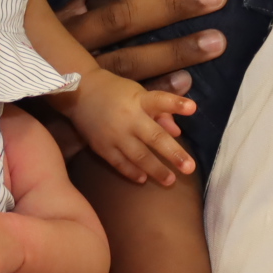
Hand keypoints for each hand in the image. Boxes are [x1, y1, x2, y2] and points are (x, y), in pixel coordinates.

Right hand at [56, 0, 228, 92]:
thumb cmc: (25, 27)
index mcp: (57, 3)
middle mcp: (67, 35)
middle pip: (122, 18)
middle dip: (170, 6)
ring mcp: (74, 70)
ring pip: (129, 61)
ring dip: (174, 52)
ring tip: (217, 41)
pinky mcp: (82, 101)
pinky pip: (123, 97)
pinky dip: (156, 89)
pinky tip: (187, 81)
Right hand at [66, 68, 194, 186]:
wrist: (79, 93)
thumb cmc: (115, 92)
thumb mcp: (138, 94)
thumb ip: (159, 112)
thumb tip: (177, 133)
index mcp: (138, 100)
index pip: (160, 101)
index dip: (176, 104)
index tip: (193, 108)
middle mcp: (128, 118)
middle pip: (154, 136)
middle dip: (173, 153)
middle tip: (189, 167)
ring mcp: (114, 134)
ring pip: (138, 155)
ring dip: (156, 169)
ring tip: (171, 181)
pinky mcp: (101, 146)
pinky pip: (119, 163)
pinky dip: (131, 172)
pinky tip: (144, 179)